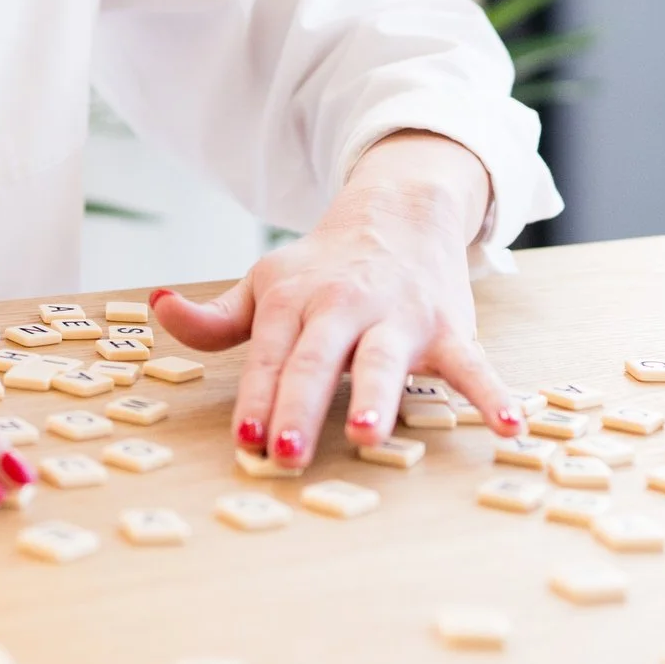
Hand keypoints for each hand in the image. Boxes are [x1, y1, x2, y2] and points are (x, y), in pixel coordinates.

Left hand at [151, 131, 528, 464]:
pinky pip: (472, 364)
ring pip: (382, 359)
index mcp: (293, 301)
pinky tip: (507, 426)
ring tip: (365, 434)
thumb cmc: (322, 267)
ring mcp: (397, 317)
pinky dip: (491, 394)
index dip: (256, 396)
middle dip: (299, 407)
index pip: (268, 354)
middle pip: (316, 360)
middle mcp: (342, 306)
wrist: (399, 210)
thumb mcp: (263, 283)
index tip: (245, 439)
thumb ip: (214, 317)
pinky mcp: (448, 328)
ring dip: (375, 397)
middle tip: (286, 453)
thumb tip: (157, 308)